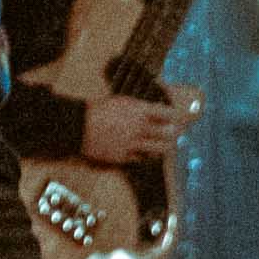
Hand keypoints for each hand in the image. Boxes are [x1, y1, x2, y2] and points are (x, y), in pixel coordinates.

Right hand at [81, 95, 195, 166]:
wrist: (80, 126)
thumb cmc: (98, 109)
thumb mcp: (121, 100)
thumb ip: (138, 106)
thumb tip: (153, 109)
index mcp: (139, 110)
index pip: (166, 113)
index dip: (174, 115)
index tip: (177, 117)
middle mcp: (139, 128)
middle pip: (166, 133)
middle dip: (174, 133)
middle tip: (178, 134)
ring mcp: (133, 144)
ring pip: (157, 149)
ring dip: (164, 147)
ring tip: (168, 146)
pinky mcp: (124, 156)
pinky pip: (141, 158)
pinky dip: (146, 156)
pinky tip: (147, 154)